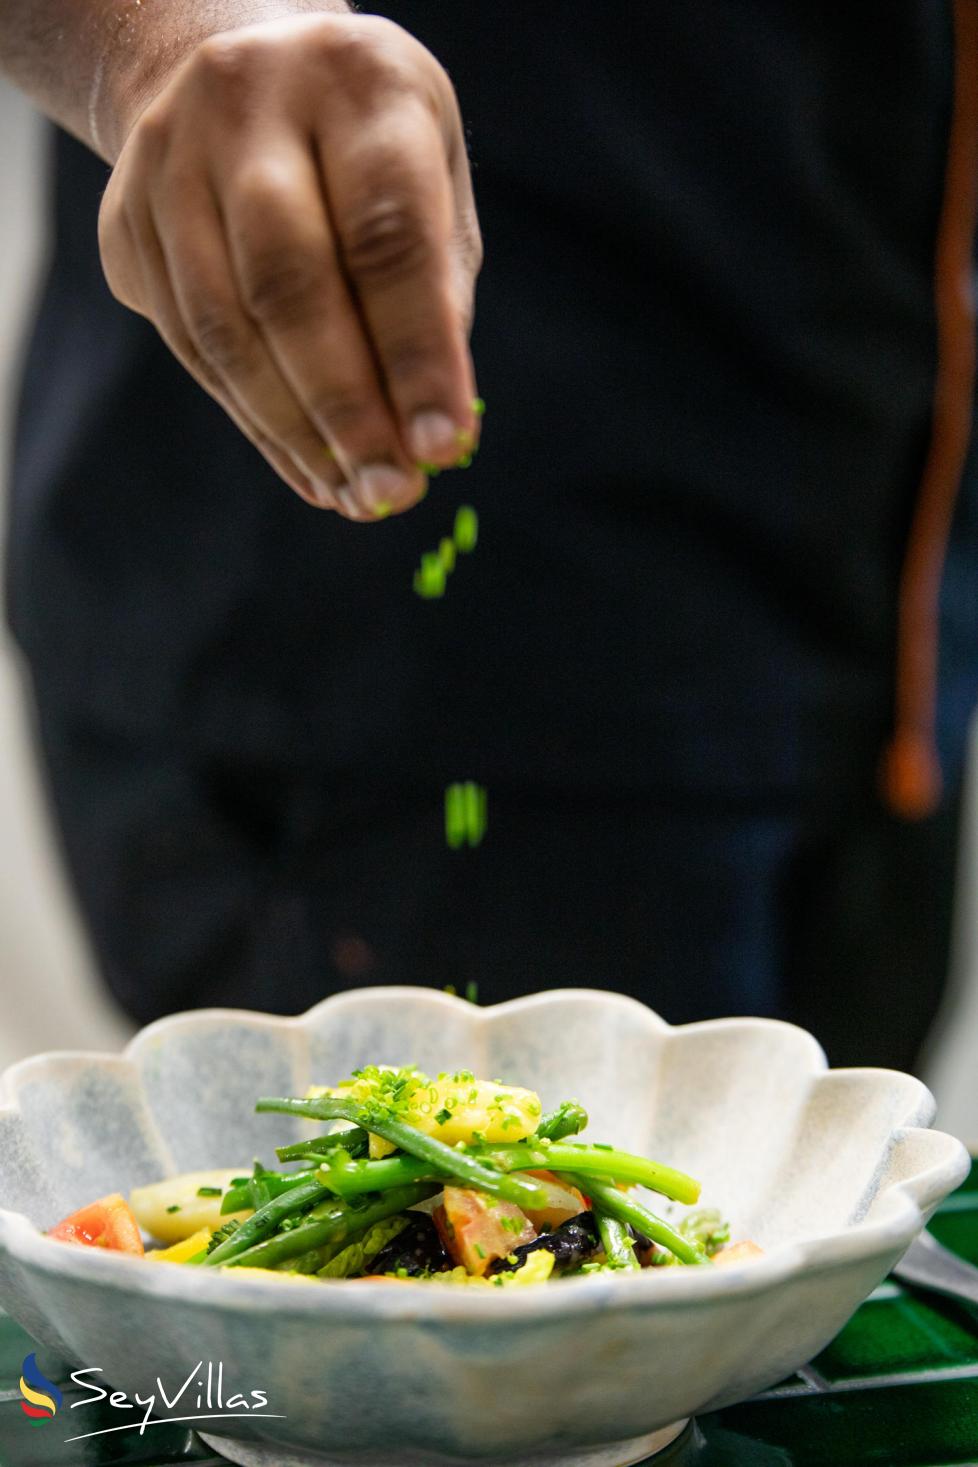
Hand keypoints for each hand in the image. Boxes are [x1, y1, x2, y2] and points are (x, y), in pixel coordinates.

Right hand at [98, 12, 481, 518]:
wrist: (237, 70)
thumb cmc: (366, 148)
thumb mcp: (431, 181)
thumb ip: (437, 292)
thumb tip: (433, 432)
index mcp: (354, 80)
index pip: (386, 232)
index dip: (416, 351)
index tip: (444, 443)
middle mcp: (247, 103)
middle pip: (289, 283)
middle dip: (347, 408)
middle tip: (392, 492)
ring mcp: (170, 159)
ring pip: (225, 326)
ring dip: (295, 433)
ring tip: (355, 496)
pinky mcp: (126, 221)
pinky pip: (191, 346)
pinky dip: (256, 422)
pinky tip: (309, 469)